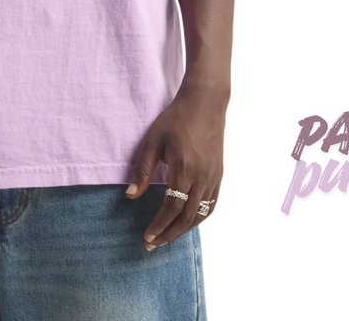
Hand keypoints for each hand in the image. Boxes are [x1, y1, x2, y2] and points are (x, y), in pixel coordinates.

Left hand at [125, 87, 225, 249]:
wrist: (205, 105)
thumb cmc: (175, 120)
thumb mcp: (153, 141)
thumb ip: (143, 170)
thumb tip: (130, 196)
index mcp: (184, 169)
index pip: (172, 207)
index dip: (159, 225)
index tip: (146, 236)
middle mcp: (202, 177)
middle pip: (186, 217)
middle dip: (168, 234)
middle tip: (152, 244)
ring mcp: (213, 178)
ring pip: (200, 215)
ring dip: (183, 231)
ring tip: (166, 238)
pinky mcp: (219, 176)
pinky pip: (211, 206)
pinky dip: (198, 219)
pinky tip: (187, 223)